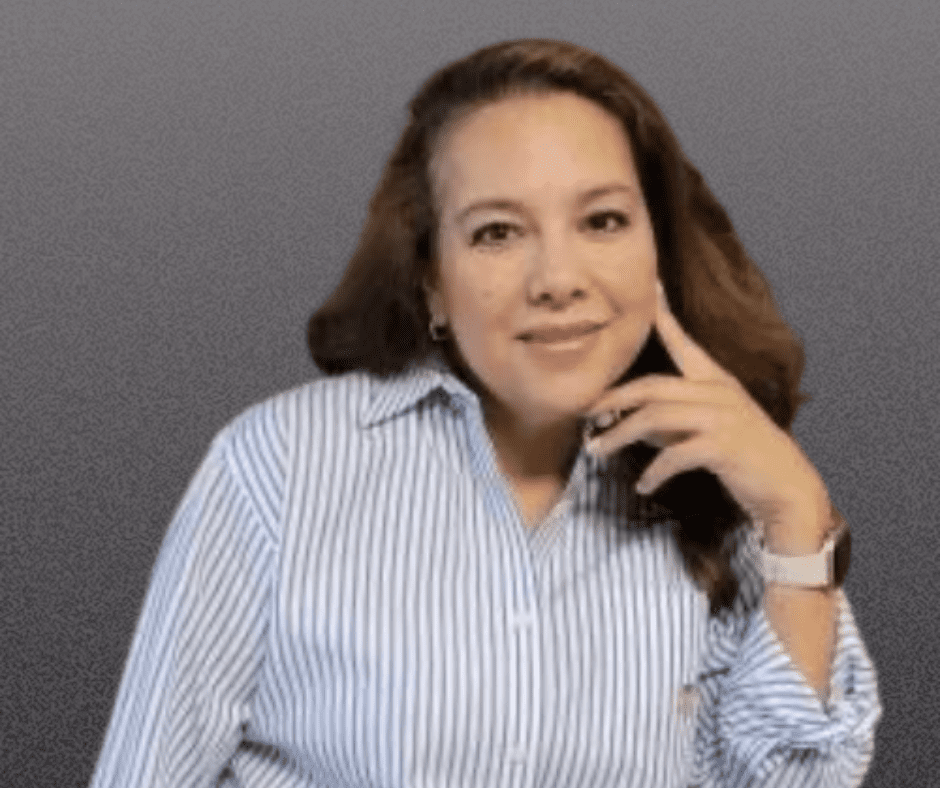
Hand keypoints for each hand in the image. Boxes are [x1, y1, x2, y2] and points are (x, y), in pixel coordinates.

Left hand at [585, 281, 830, 551]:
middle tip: (584, 411)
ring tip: (596, 451)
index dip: (663, 315)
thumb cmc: (745, 459)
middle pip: (651, 386)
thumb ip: (671, 420)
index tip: (650, 286)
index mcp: (716, 382)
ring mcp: (722, 417)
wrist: (788, 488)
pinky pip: (673, 455)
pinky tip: (644, 485)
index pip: (684, 342)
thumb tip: (628, 421)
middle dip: (612, 398)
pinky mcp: (723, 446)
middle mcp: (718, 392)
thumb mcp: (706, 430)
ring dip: (619, 436)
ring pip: (654, 417)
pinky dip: (653, 472)